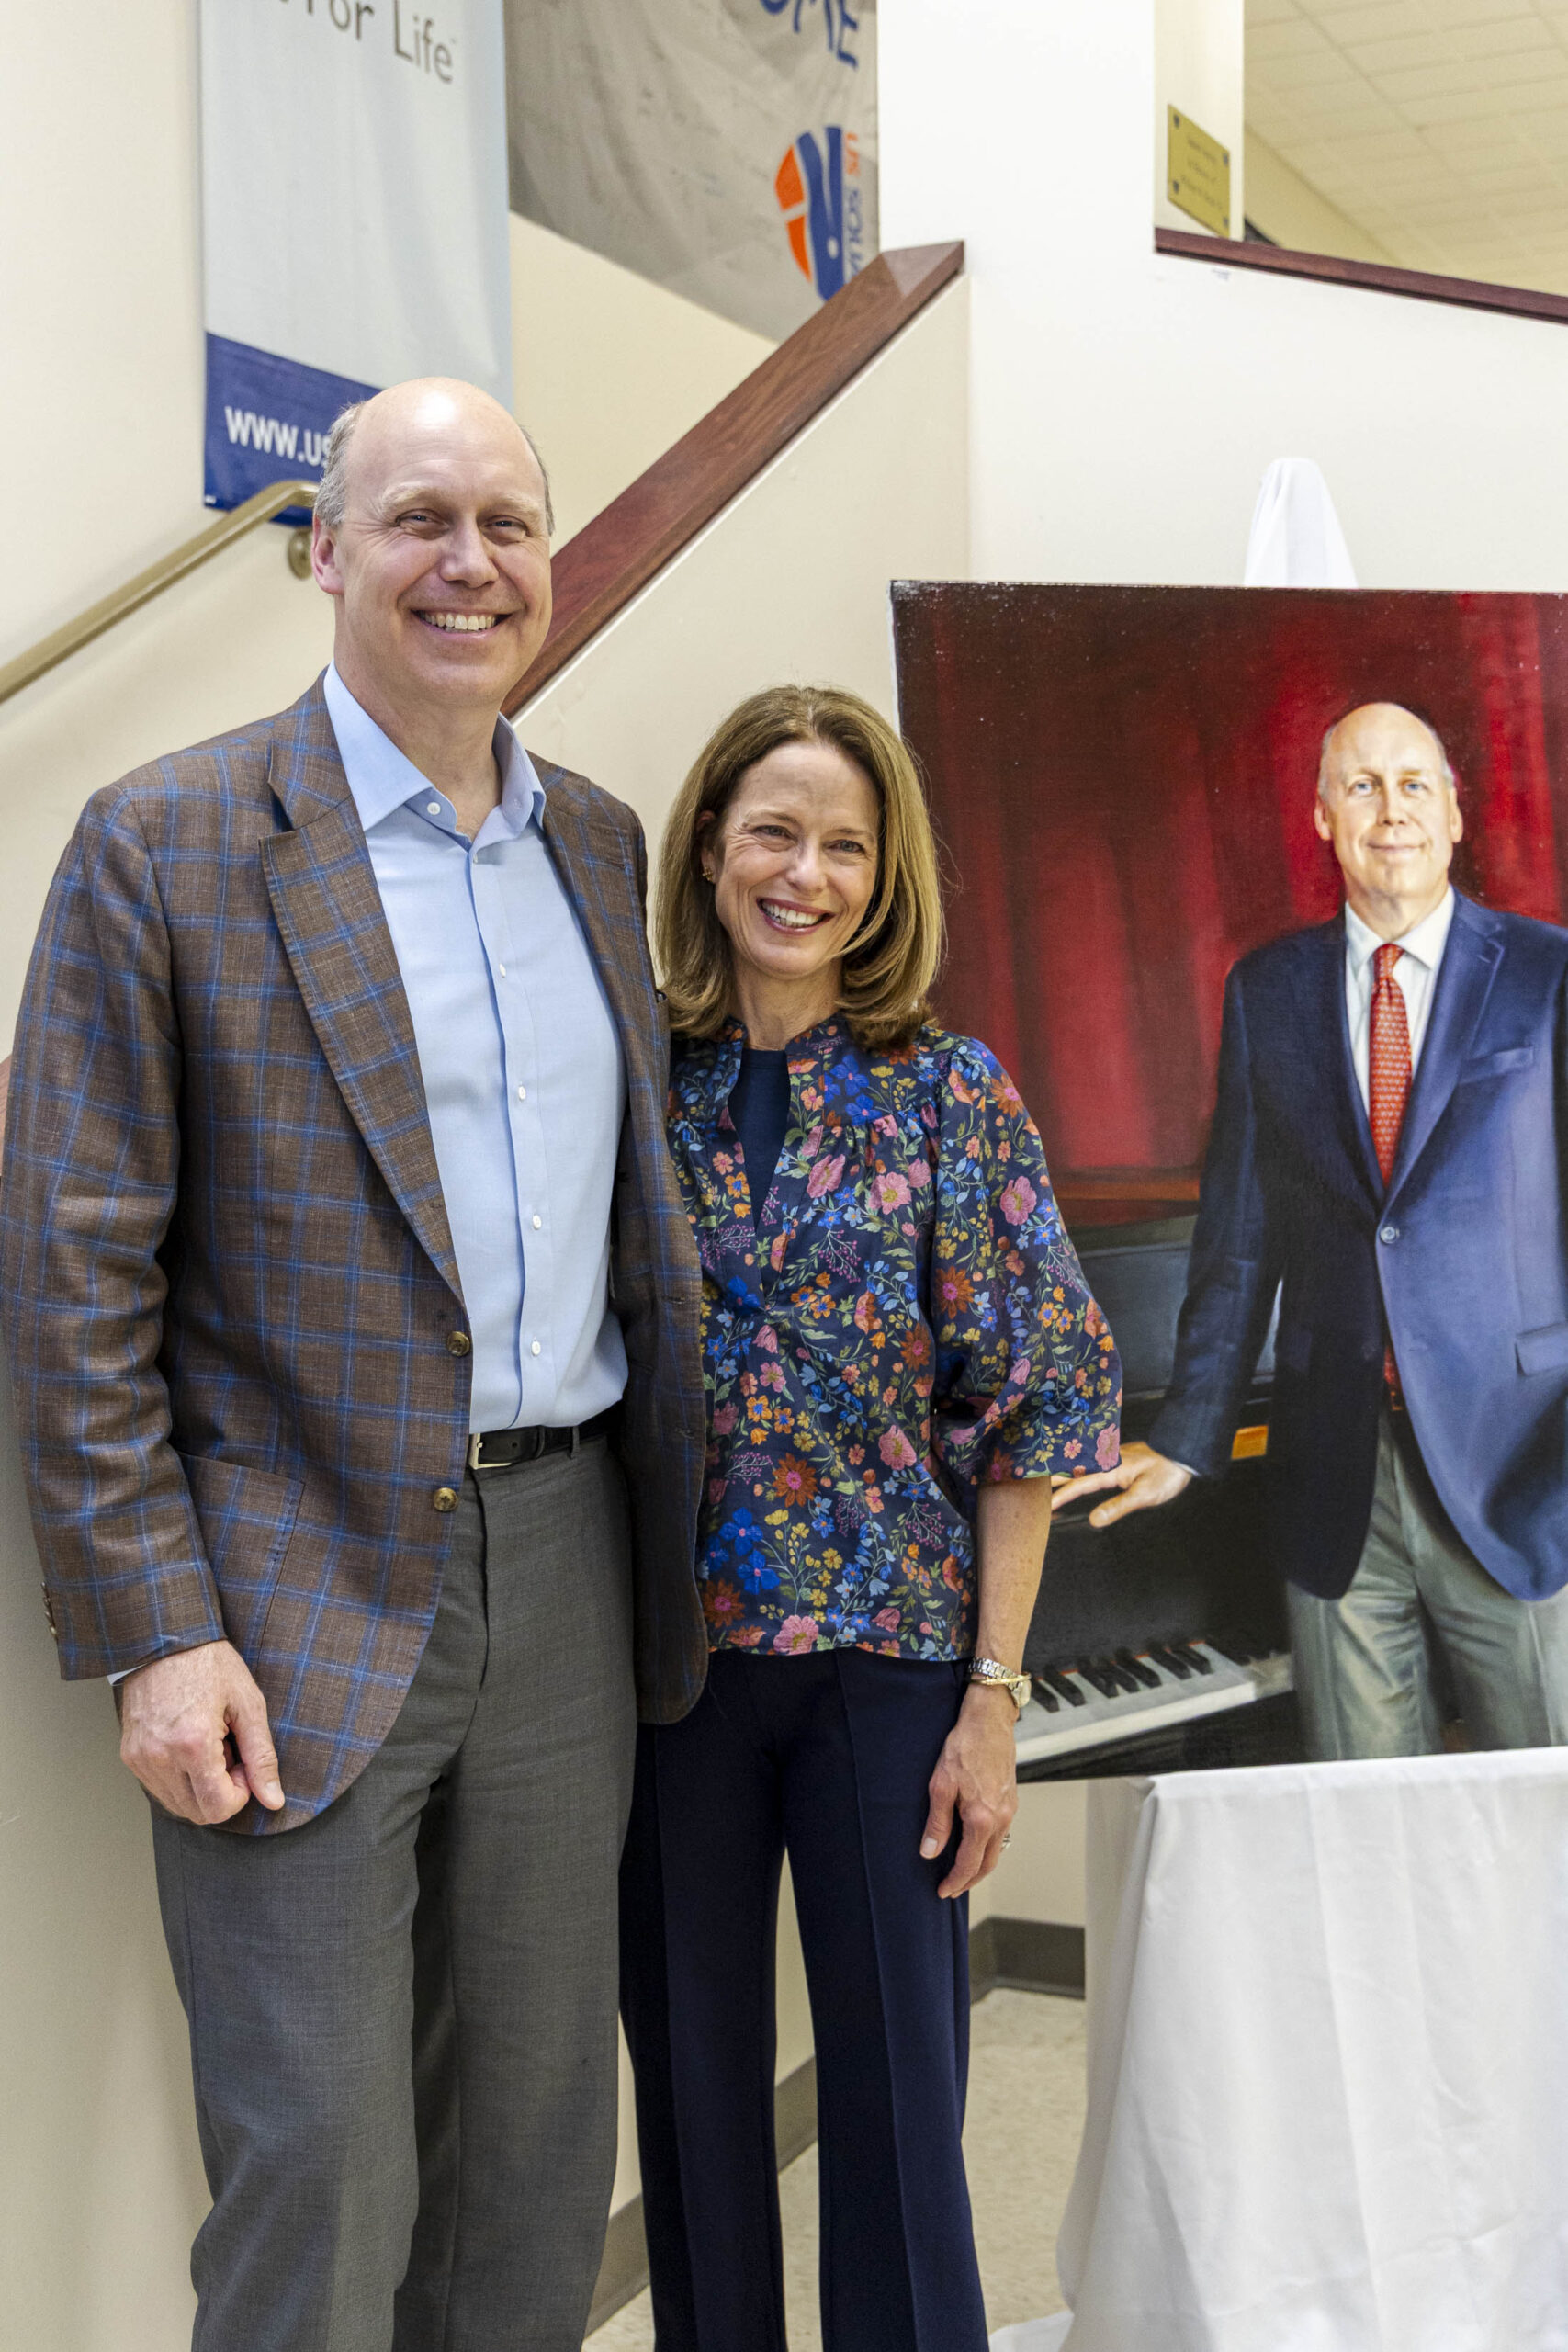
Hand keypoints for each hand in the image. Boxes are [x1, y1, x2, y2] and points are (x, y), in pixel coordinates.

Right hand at [118, 1639, 284, 1823]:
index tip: (242, 1764)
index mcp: (192, 1744)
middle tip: (227, 1752)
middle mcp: (160, 1757)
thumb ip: (262, 1757)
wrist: (166, 1639)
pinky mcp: (129, 1756)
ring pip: (177, 1804)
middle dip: (220, 1792)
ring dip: (199, 1786)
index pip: (217, 1808)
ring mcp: (140, 1759)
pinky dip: (179, 1778)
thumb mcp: (248, 1705)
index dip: (239, 1795)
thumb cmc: (210, 1665)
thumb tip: (273, 1800)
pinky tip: (188, 1745)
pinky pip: (159, 1788)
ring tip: (208, 1745)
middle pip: (197, 1813)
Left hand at [921, 1684, 1018, 1898]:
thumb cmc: (963, 1748)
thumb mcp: (940, 1785)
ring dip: (980, 1864)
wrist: (989, 1721)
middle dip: (970, 1880)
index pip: (969, 1863)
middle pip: (988, 1863)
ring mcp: (1009, 1810)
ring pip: (997, 1849)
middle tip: (952, 1889)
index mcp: (982, 1819)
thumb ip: (937, 1823)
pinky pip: (1001, 1833)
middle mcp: (1001, 1819)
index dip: (955, 1881)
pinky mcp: (1011, 1800)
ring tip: (962, 1870)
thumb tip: (930, 1852)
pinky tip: (975, 1842)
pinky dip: (988, 1846)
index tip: (943, 1891)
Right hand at [1049, 1440, 1192, 1528]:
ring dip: (1065, 1472)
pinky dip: (1080, 1469)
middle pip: (1075, 1470)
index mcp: (1110, 1470)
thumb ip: (1117, 1507)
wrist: (1183, 1453)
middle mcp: (1108, 1461)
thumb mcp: (1143, 1495)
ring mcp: (1114, 1458)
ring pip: (1083, 1465)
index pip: (1079, 1484)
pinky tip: (1078, 1471)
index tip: (1044, 1505)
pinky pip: (1093, 1464)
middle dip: (1053, 1477)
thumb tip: (1093, 1520)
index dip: (1061, 1495)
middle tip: (1031, 1483)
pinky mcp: (1121, 1458)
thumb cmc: (1166, 1474)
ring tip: (1047, 1478)